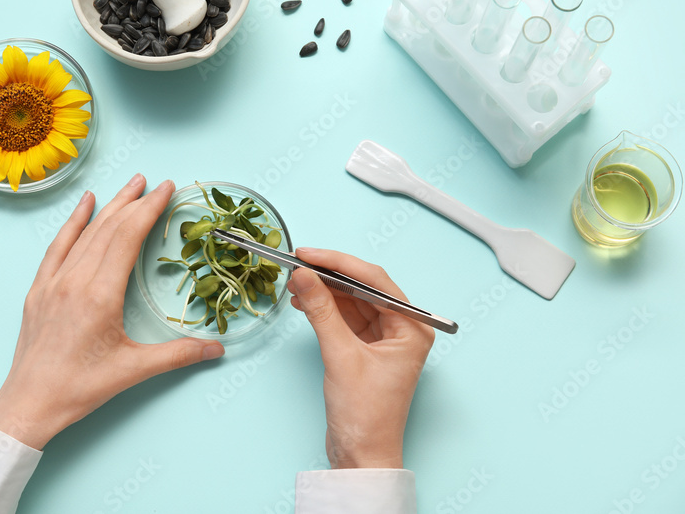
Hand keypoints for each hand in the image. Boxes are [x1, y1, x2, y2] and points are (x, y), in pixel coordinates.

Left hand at [0, 175, 224, 448]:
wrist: (30, 403)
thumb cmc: (80, 388)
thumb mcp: (134, 371)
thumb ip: (178, 355)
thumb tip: (217, 348)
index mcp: (99, 295)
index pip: (128, 237)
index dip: (149, 209)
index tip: (166, 189)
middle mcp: (74, 281)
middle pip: (108, 229)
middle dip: (134, 201)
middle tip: (154, 181)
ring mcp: (53, 283)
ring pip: (84, 233)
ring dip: (109, 206)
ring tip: (129, 185)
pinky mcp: (38, 290)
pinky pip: (57, 246)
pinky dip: (72, 222)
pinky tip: (83, 205)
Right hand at [287, 248, 434, 469]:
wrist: (361, 455)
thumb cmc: (366, 414)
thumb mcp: (340, 356)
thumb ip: (321, 311)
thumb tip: (303, 275)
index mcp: (413, 327)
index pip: (374, 280)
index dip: (339, 263)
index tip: (308, 254)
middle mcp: (403, 328)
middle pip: (363, 287)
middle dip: (329, 275)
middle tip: (297, 264)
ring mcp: (384, 339)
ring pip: (351, 300)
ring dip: (323, 290)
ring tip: (295, 282)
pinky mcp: (366, 348)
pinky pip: (344, 317)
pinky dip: (324, 308)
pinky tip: (303, 301)